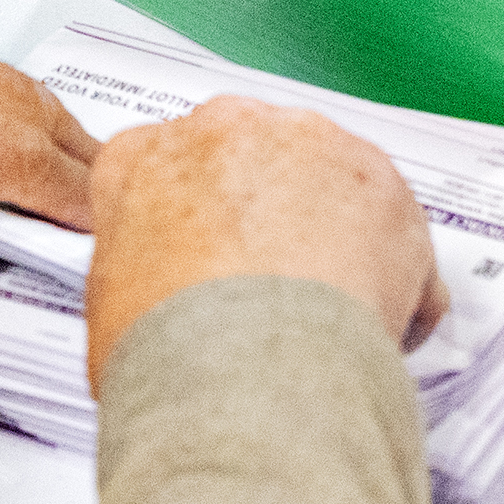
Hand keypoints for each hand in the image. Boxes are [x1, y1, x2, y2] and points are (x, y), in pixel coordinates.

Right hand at [82, 95, 444, 383]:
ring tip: (323, 313)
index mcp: (144, 158)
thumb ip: (138, 274)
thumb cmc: (174, 350)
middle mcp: (228, 129)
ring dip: (332, 235)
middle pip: (253, 160)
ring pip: (328, 182)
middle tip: (267, 286)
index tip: (204, 259)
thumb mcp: (109, 311)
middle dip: (265, 214)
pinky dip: (392, 275)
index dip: (192, 221)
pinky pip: (393, 230)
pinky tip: (372, 327)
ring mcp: (311, 144)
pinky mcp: (383, 181)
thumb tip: (157, 300)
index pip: (167, 171)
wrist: (248, 374)